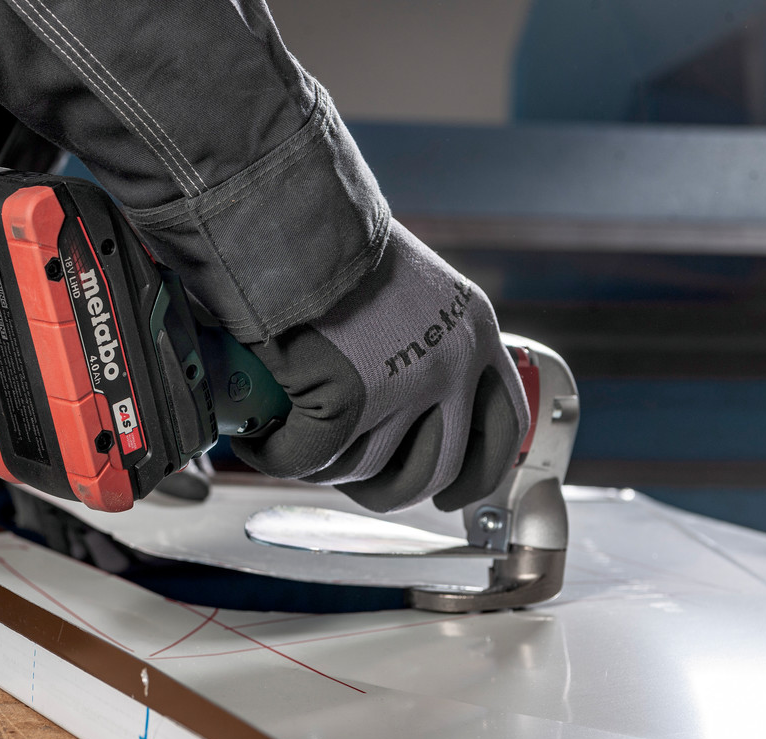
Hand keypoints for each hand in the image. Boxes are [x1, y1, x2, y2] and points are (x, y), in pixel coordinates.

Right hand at [231, 220, 528, 512]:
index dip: (482, 470)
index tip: (456, 492)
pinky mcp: (345, 402)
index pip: (505, 423)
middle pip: (438, 468)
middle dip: (394, 489)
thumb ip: (417, 341)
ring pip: (366, 470)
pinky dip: (276, 456)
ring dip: (324, 468)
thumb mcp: (408, 288)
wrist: (288, 219)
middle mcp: (450, 363)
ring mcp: (402, 387)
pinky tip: (259, 441)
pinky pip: (308, 460)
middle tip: (359, 486)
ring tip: (291, 441)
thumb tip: (394, 403)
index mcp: (473, 331)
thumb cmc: (330, 240)